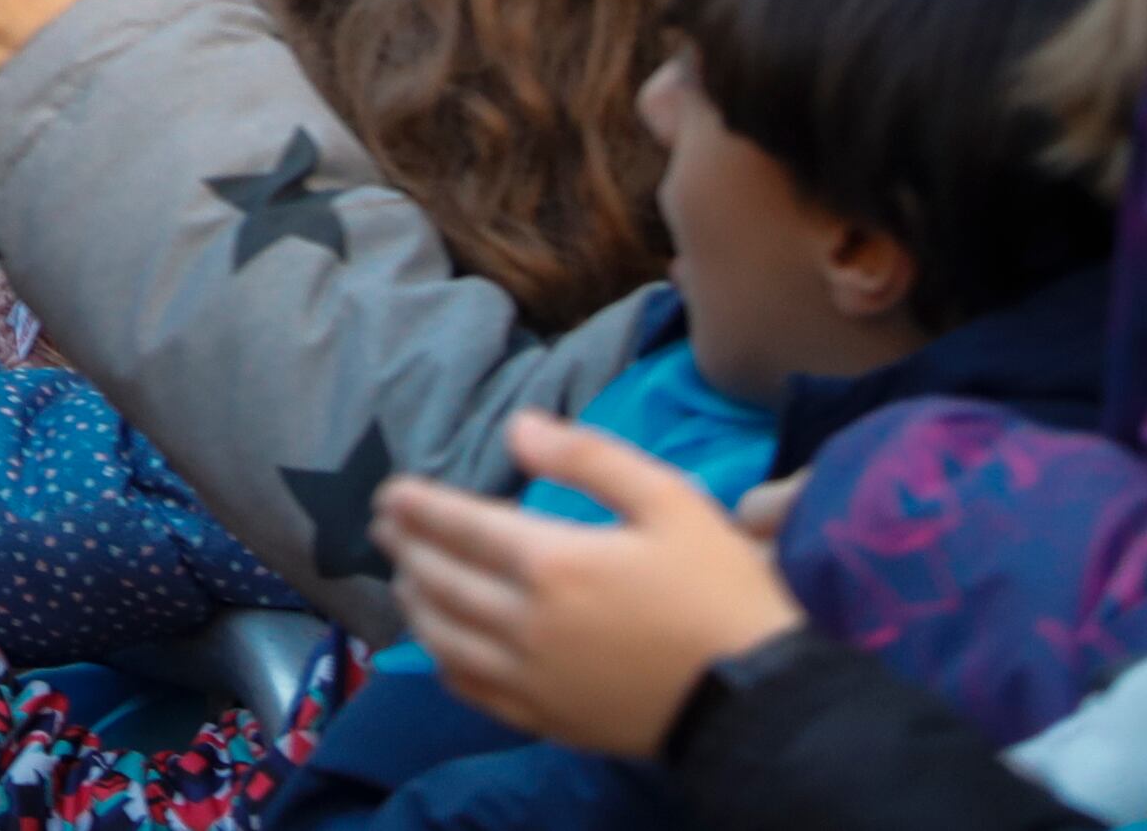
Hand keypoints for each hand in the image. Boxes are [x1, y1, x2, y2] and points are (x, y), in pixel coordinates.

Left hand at [377, 412, 804, 757]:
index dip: (419, 506)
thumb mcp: (669, 500)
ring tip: (405, 578)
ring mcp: (533, 679)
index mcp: (553, 562)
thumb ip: (588, 458)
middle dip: (407, 548)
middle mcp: (526, 623)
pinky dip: (444, 665)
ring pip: (446, 639)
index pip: (460, 527)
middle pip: (442, 581)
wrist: (761, 700)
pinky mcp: (549, 720)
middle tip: (386, 527)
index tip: (390, 492)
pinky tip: (441, 651)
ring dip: (416, 603)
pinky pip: (474, 692)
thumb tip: (516, 427)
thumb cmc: (719, 591)